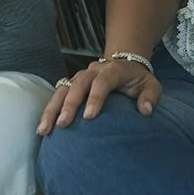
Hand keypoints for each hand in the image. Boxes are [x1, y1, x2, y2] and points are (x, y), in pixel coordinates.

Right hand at [37, 58, 160, 134]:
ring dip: (52, 109)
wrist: (125, 64)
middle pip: (78, 84)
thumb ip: (150, 96)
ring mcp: (80, 77)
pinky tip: (42, 128)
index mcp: (113, 70)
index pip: (102, 81)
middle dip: (69, 104)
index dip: (95, 98)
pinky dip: (48, 110)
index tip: (89, 117)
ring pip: (63, 89)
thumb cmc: (138, 80)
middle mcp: (93, 70)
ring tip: (44, 129)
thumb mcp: (151, 85)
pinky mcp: (71, 84)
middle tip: (63, 124)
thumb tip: (146, 111)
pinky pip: (57, 95)